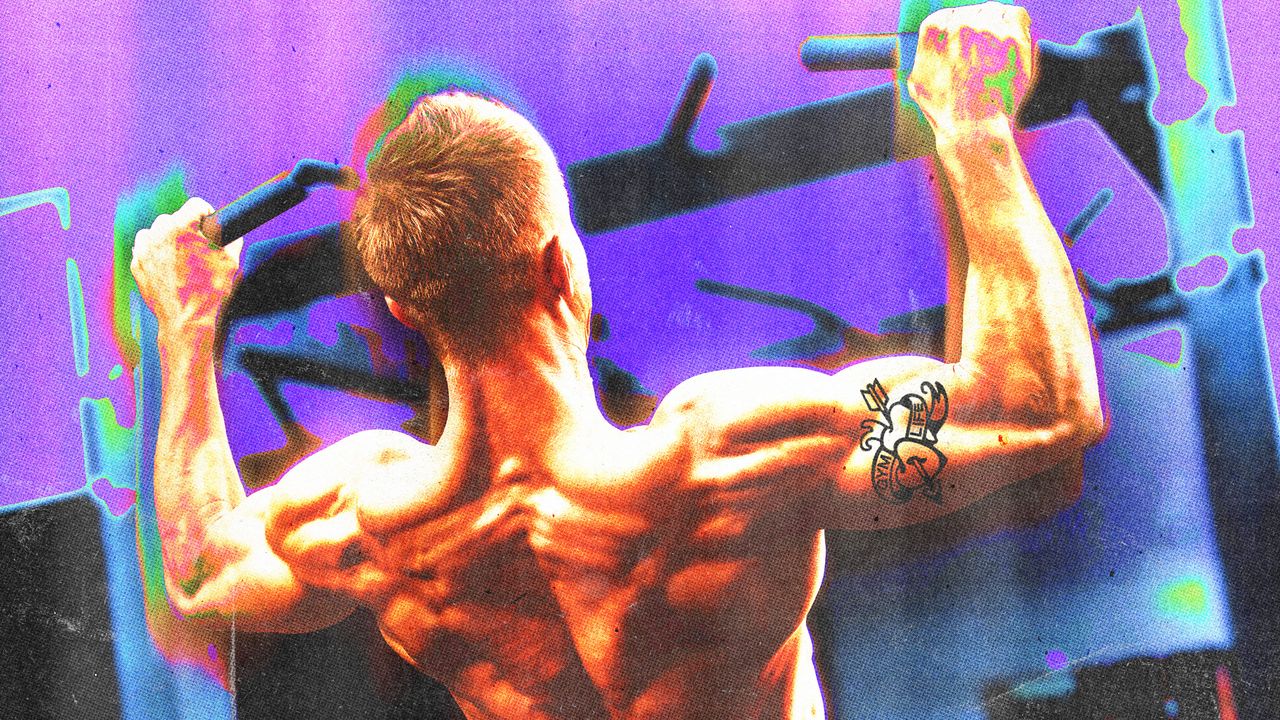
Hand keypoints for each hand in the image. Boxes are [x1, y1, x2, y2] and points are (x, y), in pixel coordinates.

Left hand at [131, 197, 242, 331]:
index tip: (210, 223)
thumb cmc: (209, 292)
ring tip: (182, 257)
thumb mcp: (231, 262)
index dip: (208, 213)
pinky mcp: (138, 265)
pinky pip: (146, 249)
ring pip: (156, 231)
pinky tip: (170, 267)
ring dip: (168, 238)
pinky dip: (156, 253)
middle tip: (198, 247)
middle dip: (187, 229)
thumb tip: (231, 232)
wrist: (186, 321)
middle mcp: (158, 234)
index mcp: (181, 228)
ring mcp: (144, 250)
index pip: (196, 205)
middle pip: (174, 218)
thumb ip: (231, 239)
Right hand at [907, 2, 1034, 142]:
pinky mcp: (1011, 36)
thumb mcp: (918, 82)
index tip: (968, 49)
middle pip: (975, 12)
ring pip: (996, 12)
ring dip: (999, 28)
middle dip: (981, 30)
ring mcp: (986, 28)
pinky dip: (1019, 27)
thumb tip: (929, 47)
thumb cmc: (945, 111)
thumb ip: (925, 56)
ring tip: (999, 55)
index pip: (951, 16)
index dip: (961, 33)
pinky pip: (1018, 16)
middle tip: (986, 56)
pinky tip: (1013, 47)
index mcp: (933, 29)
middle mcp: (958, 22)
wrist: (971, 127)